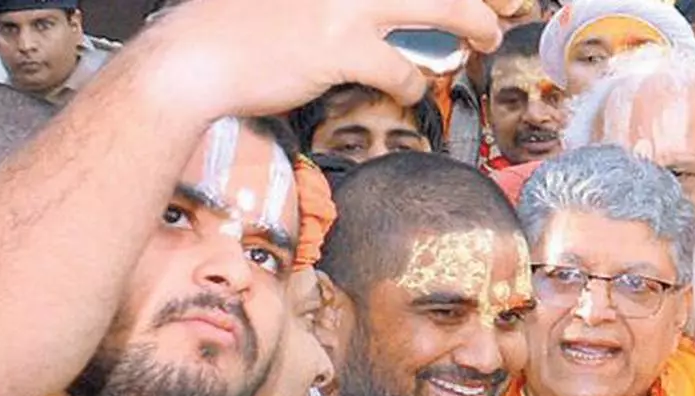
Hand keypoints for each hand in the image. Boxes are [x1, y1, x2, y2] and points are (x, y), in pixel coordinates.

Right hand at [143, 0, 506, 119]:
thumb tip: (375, 12)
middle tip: (502, 4)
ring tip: (485, 36)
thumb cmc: (232, 28)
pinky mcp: (340, 46)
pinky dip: (414, 83)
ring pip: (440, 5)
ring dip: (473, 22)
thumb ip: (332, 0)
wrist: (192, 59)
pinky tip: (411, 89)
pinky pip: (401, 68)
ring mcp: (343, 2)